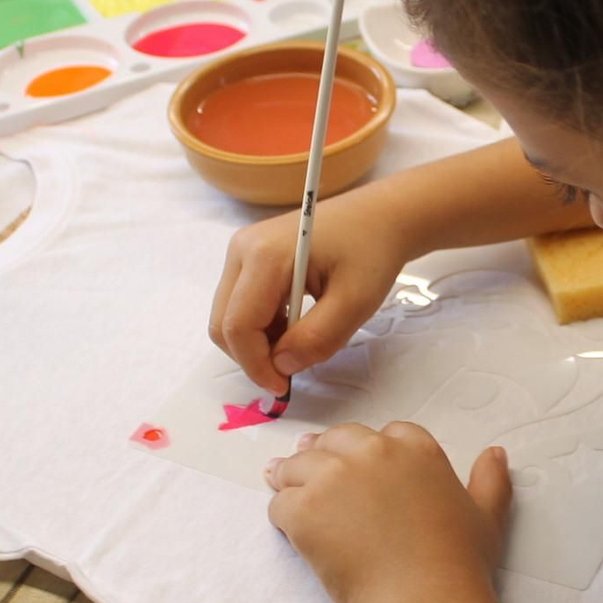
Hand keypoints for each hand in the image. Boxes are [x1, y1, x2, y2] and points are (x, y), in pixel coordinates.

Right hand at [210, 194, 414, 394]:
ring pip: (229, 316)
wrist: (379, 216)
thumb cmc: (371, 252)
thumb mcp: (355, 302)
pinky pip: (240, 304)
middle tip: (291, 370)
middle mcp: (242, 249)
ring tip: (300, 342)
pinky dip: (262, 326)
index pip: (238, 325)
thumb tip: (281, 366)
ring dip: (258, 342)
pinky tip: (295, 325)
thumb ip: (318, 339)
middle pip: (223, 323)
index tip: (284, 386)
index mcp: (264, 255)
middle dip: (252, 356)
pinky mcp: (248, 257)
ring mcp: (242, 250)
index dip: (256, 364)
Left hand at [267, 423, 510, 602]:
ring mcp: (334, 477)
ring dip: (292, 479)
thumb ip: (490, 480)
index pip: (384, 434)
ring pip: (298, 465)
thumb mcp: (486, 516)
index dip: (370, 453)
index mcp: (415, 447)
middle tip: (319, 482)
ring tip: (290, 496)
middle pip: (335, 441)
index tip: (363, 472)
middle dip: (325, 457)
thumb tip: (497, 452)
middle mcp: (373, 451)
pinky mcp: (304, 509)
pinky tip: (291, 531)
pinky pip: (280, 501)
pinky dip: (282, 515)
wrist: (425, 602)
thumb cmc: (460, 562)